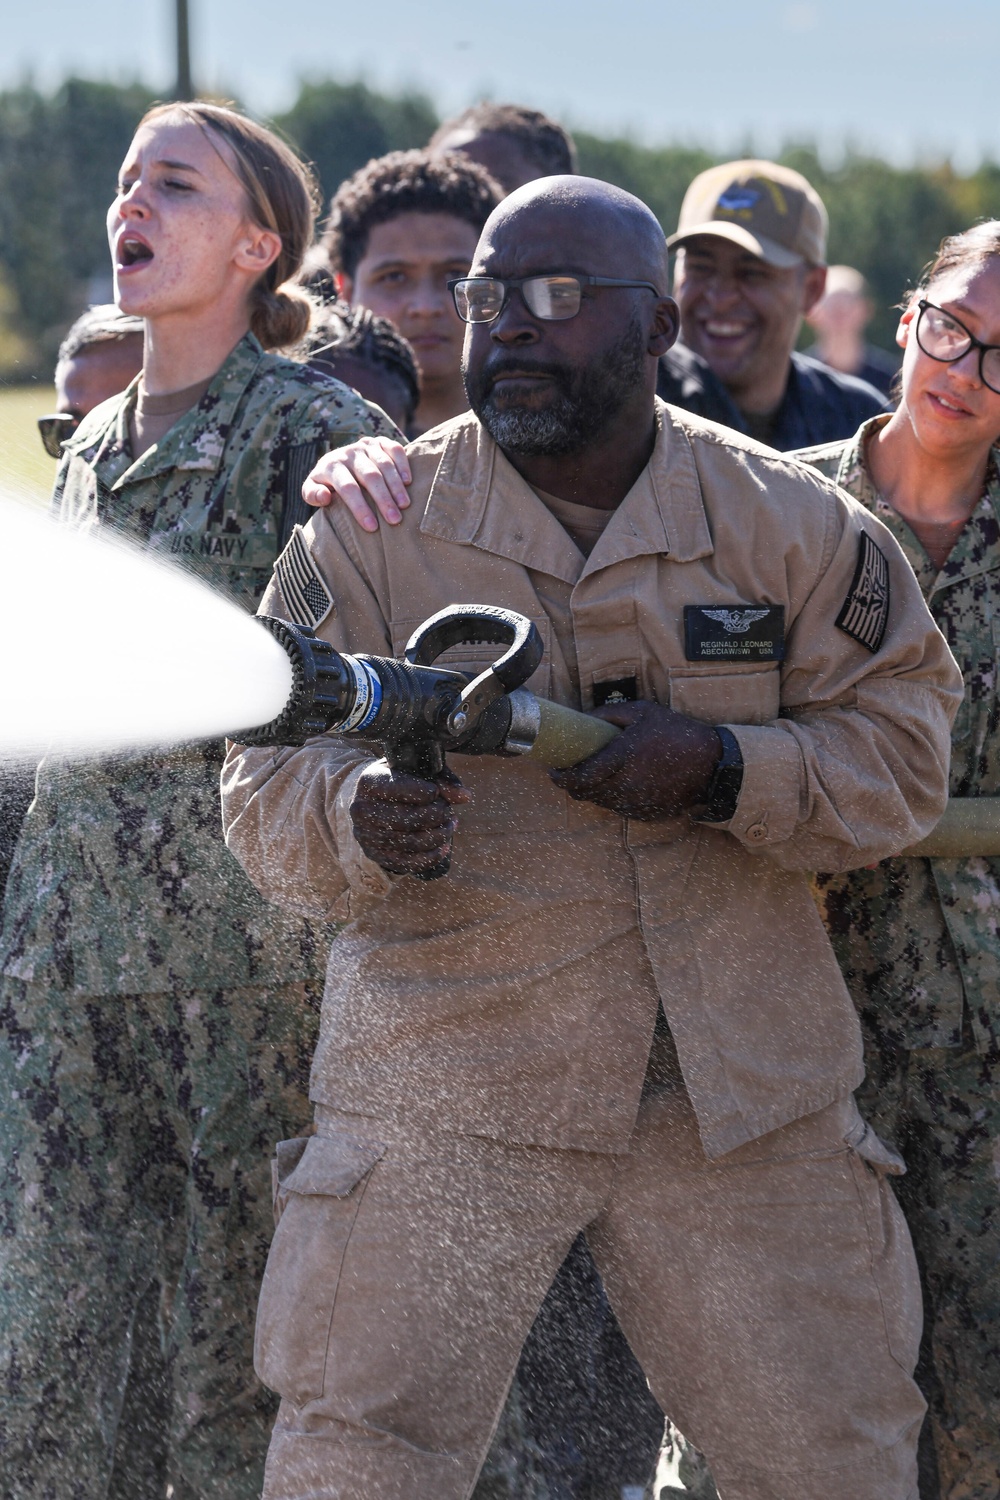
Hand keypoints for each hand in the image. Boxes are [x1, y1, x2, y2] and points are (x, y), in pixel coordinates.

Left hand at [303, 436, 411, 531]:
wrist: (336, 461)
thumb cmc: (326, 484)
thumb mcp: (310, 490)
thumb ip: (312, 495)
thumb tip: (325, 496)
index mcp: (330, 465)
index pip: (347, 487)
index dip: (359, 507)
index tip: (371, 527)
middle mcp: (348, 452)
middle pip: (369, 476)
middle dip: (383, 499)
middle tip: (394, 520)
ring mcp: (365, 445)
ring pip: (384, 464)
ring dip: (396, 486)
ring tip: (404, 506)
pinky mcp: (380, 442)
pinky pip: (394, 449)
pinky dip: (402, 464)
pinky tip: (408, 482)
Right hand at [349, 761, 470, 875]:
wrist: (376, 800)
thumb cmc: (401, 780)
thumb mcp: (417, 771)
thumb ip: (441, 780)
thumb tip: (465, 797)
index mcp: (369, 782)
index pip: (399, 789)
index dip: (426, 792)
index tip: (438, 793)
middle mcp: (361, 809)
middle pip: (407, 819)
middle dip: (436, 816)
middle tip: (449, 811)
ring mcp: (366, 835)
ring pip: (410, 842)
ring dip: (438, 836)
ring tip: (450, 825)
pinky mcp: (375, 854)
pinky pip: (406, 863)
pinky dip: (431, 857)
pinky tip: (444, 846)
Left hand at [550, 701, 720, 820]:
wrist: (713, 767)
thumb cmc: (678, 735)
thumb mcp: (644, 712)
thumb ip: (610, 714)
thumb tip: (585, 718)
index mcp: (620, 759)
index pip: (578, 777)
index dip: (560, 777)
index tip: (553, 770)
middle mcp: (624, 785)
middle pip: (583, 794)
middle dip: (571, 785)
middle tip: (568, 772)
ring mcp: (634, 803)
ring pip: (599, 802)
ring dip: (591, 791)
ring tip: (594, 775)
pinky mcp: (645, 814)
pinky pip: (618, 809)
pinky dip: (612, 798)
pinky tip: (619, 783)